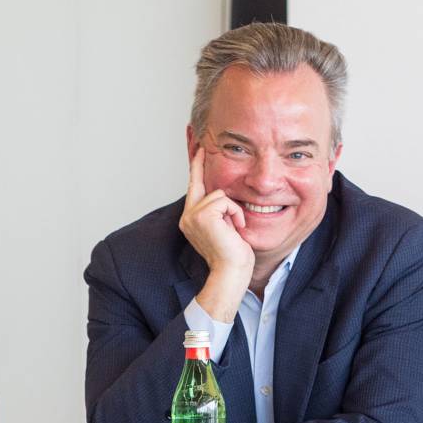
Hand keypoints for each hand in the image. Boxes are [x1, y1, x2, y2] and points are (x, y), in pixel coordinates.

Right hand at [179, 147, 252, 318]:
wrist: (232, 273)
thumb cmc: (234, 256)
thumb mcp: (227, 229)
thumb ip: (221, 212)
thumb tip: (227, 197)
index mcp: (191, 220)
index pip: (194, 188)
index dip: (196, 167)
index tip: (199, 149)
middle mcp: (187, 217)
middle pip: (203, 185)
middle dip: (204, 170)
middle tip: (204, 149)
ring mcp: (192, 216)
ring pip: (219, 194)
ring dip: (234, 210)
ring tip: (235, 228)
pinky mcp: (201, 215)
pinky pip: (225, 200)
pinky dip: (235, 213)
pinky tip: (235, 229)